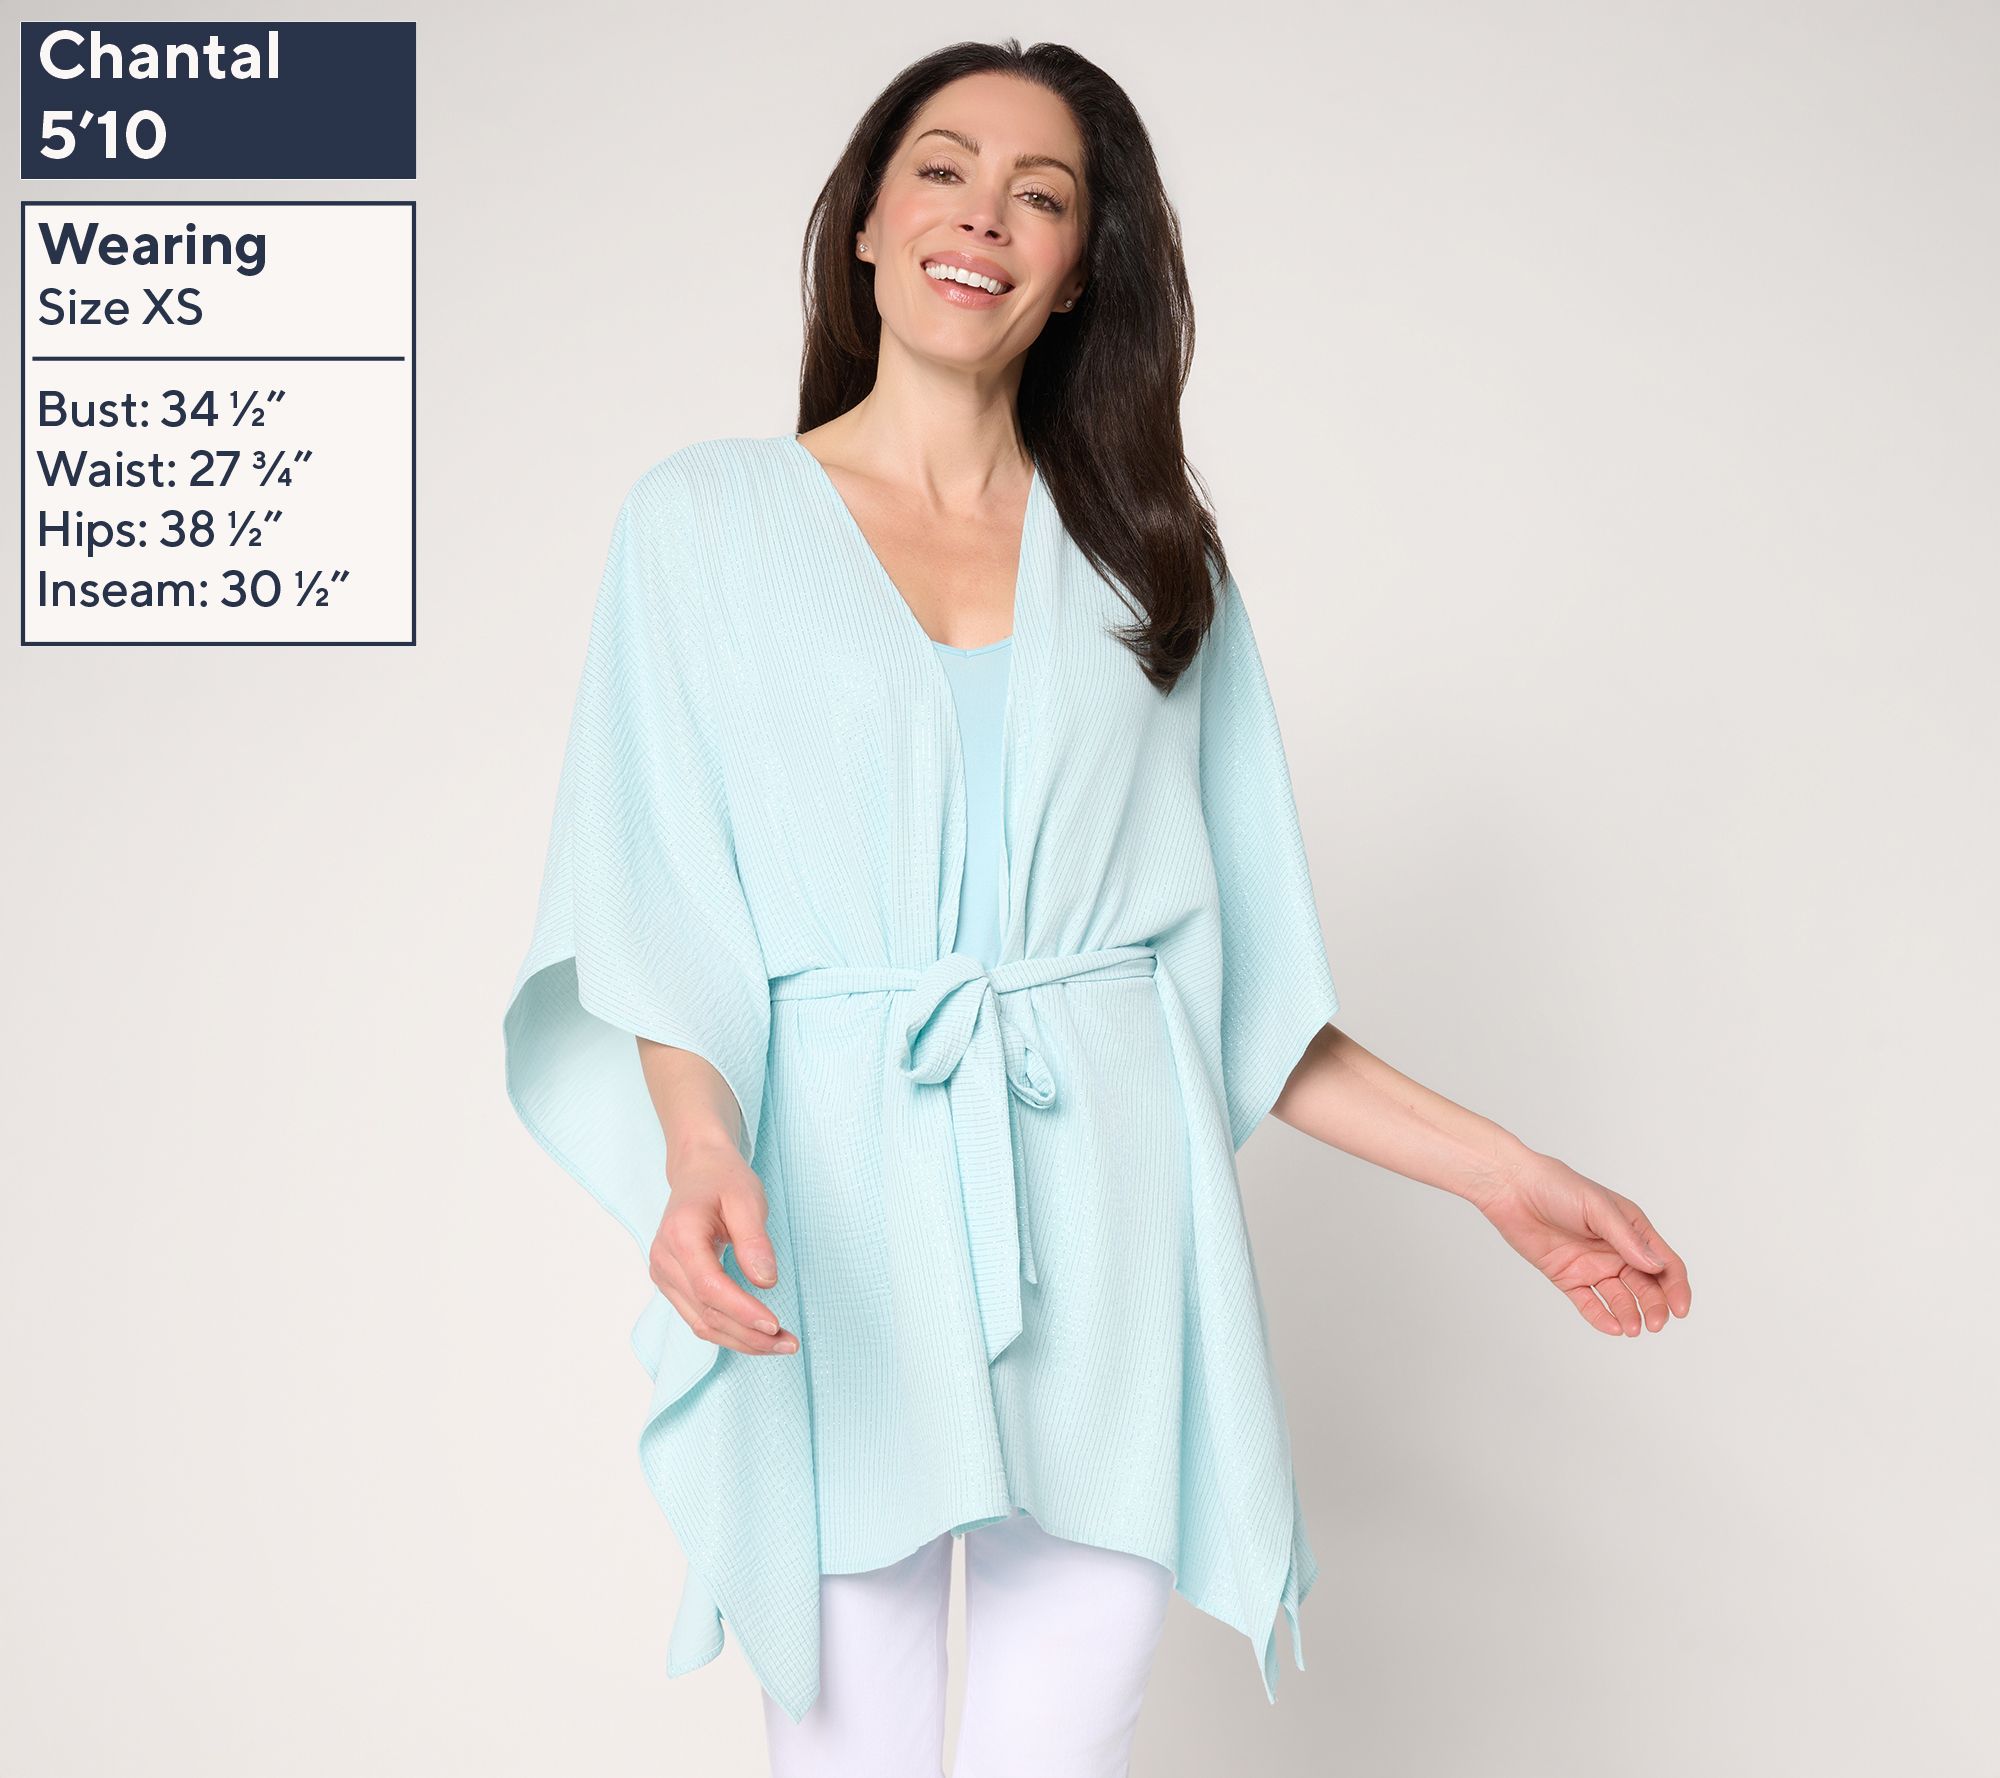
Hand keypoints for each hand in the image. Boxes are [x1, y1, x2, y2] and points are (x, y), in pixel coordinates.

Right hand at [648, 1134, 799, 1356]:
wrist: (698, 1171)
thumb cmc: (724, 1180)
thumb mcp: (747, 1198)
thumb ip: (754, 1240)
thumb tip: (766, 1283)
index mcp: (680, 1234)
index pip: (710, 1286)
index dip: (742, 1311)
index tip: (775, 1325)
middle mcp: (664, 1260)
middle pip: (705, 1313)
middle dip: (749, 1335)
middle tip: (789, 1343)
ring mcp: (664, 1275)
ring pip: (701, 1323)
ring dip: (741, 1340)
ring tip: (781, 1344)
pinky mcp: (672, 1285)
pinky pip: (699, 1318)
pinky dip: (729, 1332)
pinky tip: (758, 1336)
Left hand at [1477, 1151, 1690, 1335]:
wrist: (1512, 1189)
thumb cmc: (1557, 1187)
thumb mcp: (1598, 1209)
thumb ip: (1627, 1239)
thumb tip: (1657, 1266)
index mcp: (1632, 1230)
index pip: (1664, 1263)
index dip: (1677, 1287)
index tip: (1681, 1309)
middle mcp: (1616, 1250)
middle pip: (1646, 1286)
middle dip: (1655, 1306)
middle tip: (1655, 1324)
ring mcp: (1592, 1266)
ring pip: (1619, 1298)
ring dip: (1629, 1314)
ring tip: (1632, 1328)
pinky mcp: (1568, 1277)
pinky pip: (1588, 1303)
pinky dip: (1601, 1317)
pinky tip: (1612, 1327)